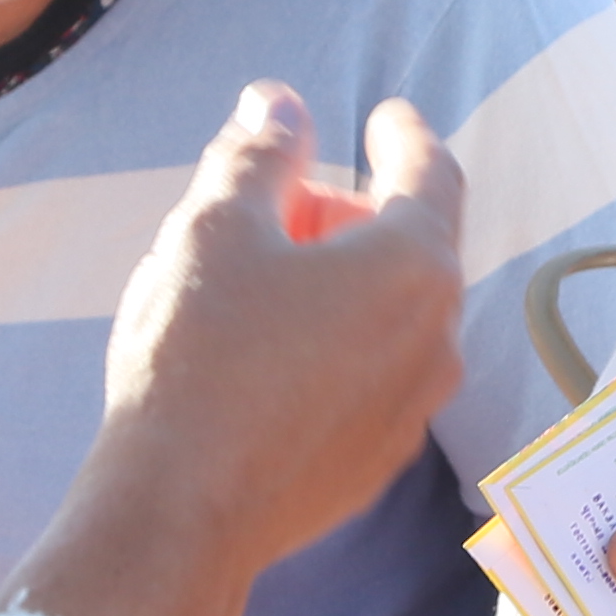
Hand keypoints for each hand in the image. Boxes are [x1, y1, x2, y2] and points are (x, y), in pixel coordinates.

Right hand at [1, 86, 467, 615]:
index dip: (403, 136)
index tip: (385, 116)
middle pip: (411, 248)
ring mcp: (415, 408)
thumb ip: (257, 155)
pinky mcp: (378, 460)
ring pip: (392, 317)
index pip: (429, 174)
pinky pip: (370, 377)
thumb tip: (280, 103)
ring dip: (342, 285)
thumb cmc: (197, 358)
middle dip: (352, 216)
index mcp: (414, 268)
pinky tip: (266, 355)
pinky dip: (335, 345)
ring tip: (264, 282)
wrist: (179, 512)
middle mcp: (437, 338)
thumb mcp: (212, 229)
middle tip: (281, 208)